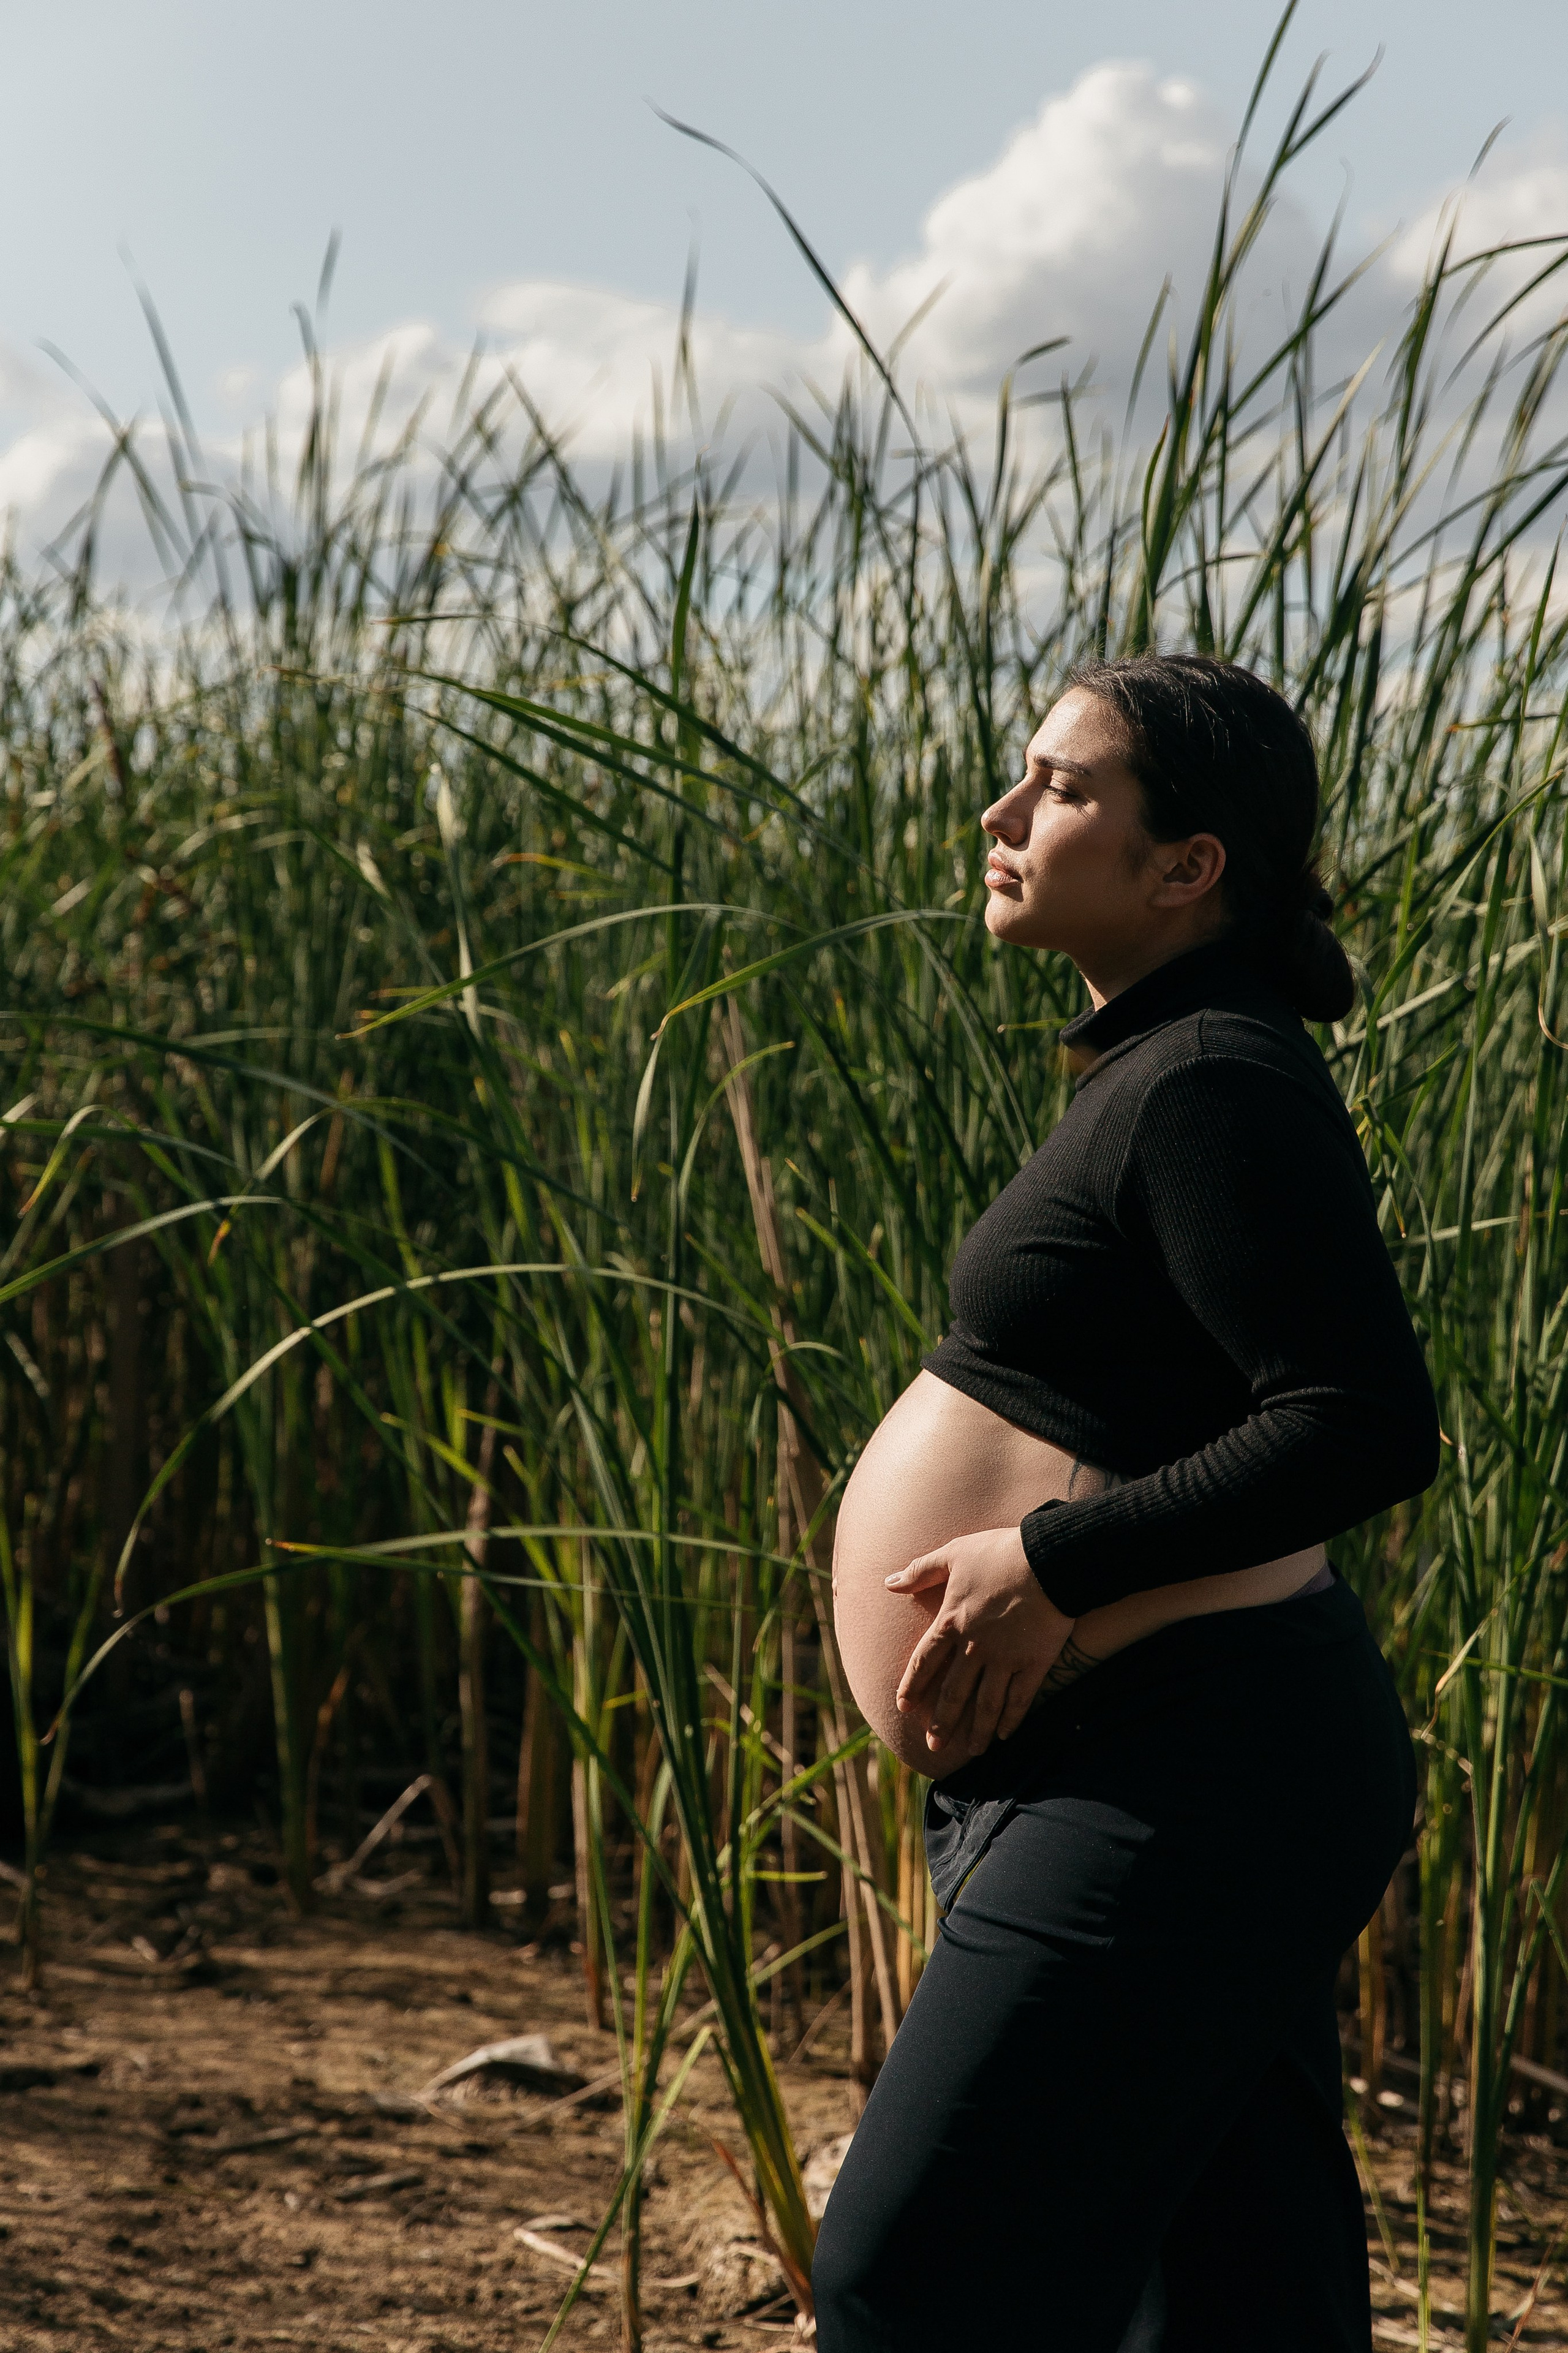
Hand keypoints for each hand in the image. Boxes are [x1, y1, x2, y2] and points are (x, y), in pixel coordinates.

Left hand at [888, 1526, 1073, 1761]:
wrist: (1048, 1559)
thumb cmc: (999, 1552)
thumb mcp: (953, 1553)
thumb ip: (920, 1570)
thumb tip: (888, 1582)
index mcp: (952, 1621)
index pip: (925, 1660)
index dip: (913, 1685)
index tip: (904, 1707)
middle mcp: (975, 1647)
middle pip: (953, 1692)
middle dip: (942, 1721)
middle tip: (933, 1746)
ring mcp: (1005, 1658)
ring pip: (986, 1703)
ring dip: (976, 1730)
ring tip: (971, 1751)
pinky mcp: (1034, 1663)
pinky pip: (1020, 1698)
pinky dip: (1011, 1719)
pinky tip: (1004, 1735)